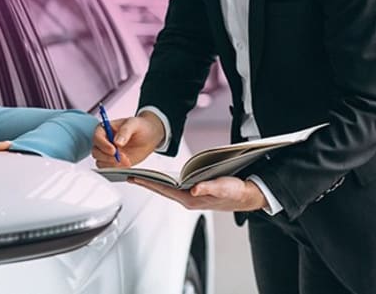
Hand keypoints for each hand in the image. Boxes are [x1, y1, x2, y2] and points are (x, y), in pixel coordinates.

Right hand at [93, 110, 164, 167]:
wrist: (149, 136)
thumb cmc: (140, 126)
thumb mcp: (134, 123)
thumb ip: (125, 131)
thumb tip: (117, 142)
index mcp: (105, 129)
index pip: (97, 137)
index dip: (103, 145)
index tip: (113, 150)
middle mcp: (104, 141)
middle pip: (96, 152)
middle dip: (108, 157)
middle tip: (122, 157)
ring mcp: (107, 153)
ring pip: (100, 162)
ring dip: (112, 164)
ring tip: (126, 161)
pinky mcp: (113, 162)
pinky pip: (108, 168)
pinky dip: (116, 168)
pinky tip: (126, 164)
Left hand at [129, 176, 266, 211]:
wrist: (246, 196)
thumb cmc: (235, 192)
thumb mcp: (223, 187)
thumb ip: (208, 188)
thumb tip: (194, 189)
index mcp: (191, 199)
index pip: (164, 189)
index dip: (148, 182)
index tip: (134, 177)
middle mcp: (188, 199)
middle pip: (161, 190)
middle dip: (145, 182)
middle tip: (129, 175)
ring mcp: (190, 197)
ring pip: (167, 190)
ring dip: (153, 182)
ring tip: (140, 176)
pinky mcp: (194, 194)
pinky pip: (174, 188)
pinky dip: (164, 183)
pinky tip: (160, 178)